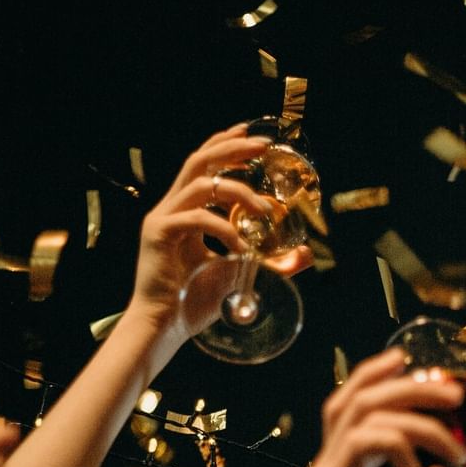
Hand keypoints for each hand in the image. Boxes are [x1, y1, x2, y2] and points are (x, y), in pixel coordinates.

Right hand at [127, 123, 312, 343]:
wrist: (162, 328)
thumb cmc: (192, 304)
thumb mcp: (239, 276)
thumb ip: (270, 264)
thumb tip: (306, 255)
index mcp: (184, 212)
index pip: (203, 168)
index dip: (226, 148)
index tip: (252, 138)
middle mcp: (171, 209)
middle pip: (199, 162)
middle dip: (232, 150)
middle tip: (262, 147)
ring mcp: (162, 219)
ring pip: (200, 184)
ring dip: (237, 191)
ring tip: (264, 209)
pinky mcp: (159, 235)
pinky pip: (197, 220)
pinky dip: (223, 228)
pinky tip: (241, 246)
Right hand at [304, 348, 465, 466]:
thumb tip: (446, 465)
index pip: (348, 406)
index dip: (374, 375)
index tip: (408, 360)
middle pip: (354, 400)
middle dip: (405, 386)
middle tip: (451, 392)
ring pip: (361, 417)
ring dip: (416, 420)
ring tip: (454, 448)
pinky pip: (363, 446)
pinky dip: (399, 445)